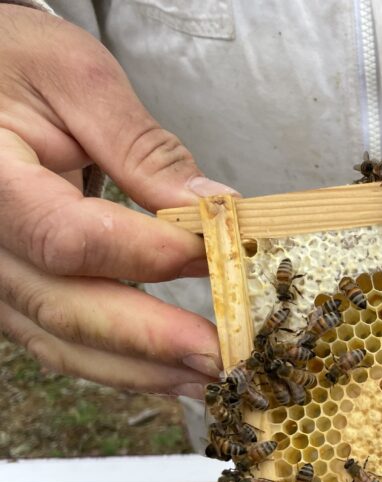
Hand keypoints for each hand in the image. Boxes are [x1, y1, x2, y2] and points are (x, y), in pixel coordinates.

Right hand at [0, 6, 235, 397]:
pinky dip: (119, 364)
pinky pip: (59, 342)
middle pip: (64, 307)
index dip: (143, 254)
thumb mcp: (77, 80)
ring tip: (211, 377)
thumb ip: (142, 148)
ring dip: (142, 368)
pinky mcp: (11, 293)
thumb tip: (214, 211)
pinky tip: (173, 372)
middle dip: (151, 340)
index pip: (66, 237)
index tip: (211, 256)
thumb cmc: (13, 67)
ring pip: (61, 341)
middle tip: (223, 355)